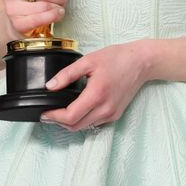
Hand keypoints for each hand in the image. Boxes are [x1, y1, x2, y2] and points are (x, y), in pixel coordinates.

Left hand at [39, 40, 154, 130]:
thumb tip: (50, 86)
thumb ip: (67, 74)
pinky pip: (94, 123)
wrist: (141, 63)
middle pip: (75, 126)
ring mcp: (111, 114)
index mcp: (97, 95)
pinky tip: (78, 109)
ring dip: (70, 123)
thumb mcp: (89, 60)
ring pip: (84, 127)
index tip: (43, 113)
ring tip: (60, 111)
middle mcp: (105, 109)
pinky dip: (82, 120)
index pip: (70, 117)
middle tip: (48, 114)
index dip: (54, 117)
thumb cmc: (117, 58)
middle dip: (59, 122)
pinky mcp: (115, 115)